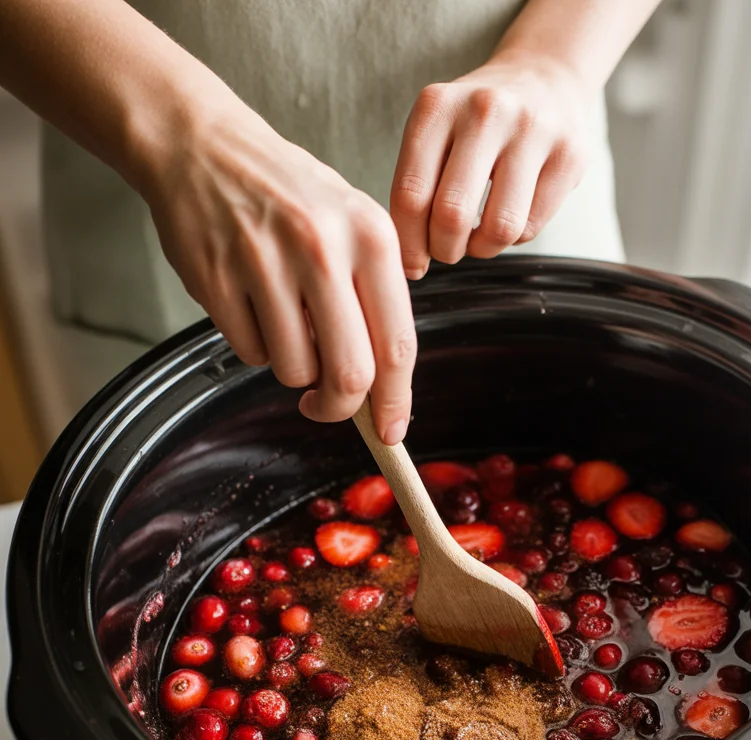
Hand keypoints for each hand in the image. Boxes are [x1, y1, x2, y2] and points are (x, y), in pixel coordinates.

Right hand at [141, 109, 415, 442]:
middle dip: (339, 408)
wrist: (204, 146)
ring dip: (292, 370)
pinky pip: (251, 353)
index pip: (397, 344)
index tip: (391, 432)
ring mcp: (266, 264)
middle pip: (349, 374)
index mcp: (370, 237)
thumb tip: (385, 388)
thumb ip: (374, 299)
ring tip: (284, 325)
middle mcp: (324, 248)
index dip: (396, 402)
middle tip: (325, 406)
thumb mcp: (353, 225)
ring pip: (295, 371)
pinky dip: (255, 347)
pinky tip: (250, 305)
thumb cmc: (288, 194)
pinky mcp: (217, 280)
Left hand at [390, 51, 589, 278]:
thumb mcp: (436, 133)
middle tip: (446, 251)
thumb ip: (416, 186)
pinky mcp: (569, 155)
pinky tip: (508, 215)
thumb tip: (410, 260)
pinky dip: (514, 237)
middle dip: (444, 250)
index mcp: (438, 106)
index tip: (412, 264)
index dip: (409, 244)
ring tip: (477, 238)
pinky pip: (532, 227)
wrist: (544, 78)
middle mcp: (485, 111)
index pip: (410, 195)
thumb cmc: (477, 122)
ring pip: (500, 228)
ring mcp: (533, 130)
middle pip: (452, 216)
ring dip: (482, 249)